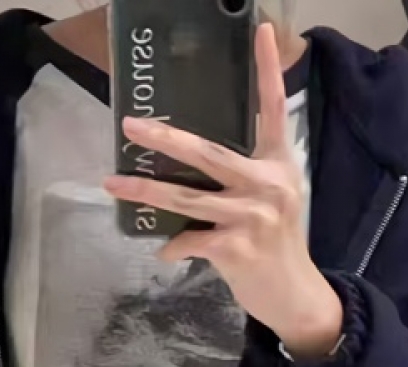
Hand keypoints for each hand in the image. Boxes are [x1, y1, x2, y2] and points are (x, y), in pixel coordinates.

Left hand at [104, 24, 343, 358]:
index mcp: (278, 165)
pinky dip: (173, 246)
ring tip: (113, 183)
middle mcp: (268, 185)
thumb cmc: (275, 246)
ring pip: (187, 198)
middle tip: (131, 126)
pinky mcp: (237, 249)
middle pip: (208, 152)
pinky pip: (189, 240)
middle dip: (165, 137)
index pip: (273, 109)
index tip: (262, 29)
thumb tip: (185, 174)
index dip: (267, 70)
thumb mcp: (271, 201)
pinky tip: (167, 250)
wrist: (294, 295)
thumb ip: (241, 179)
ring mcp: (253, 217)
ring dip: (145, 191)